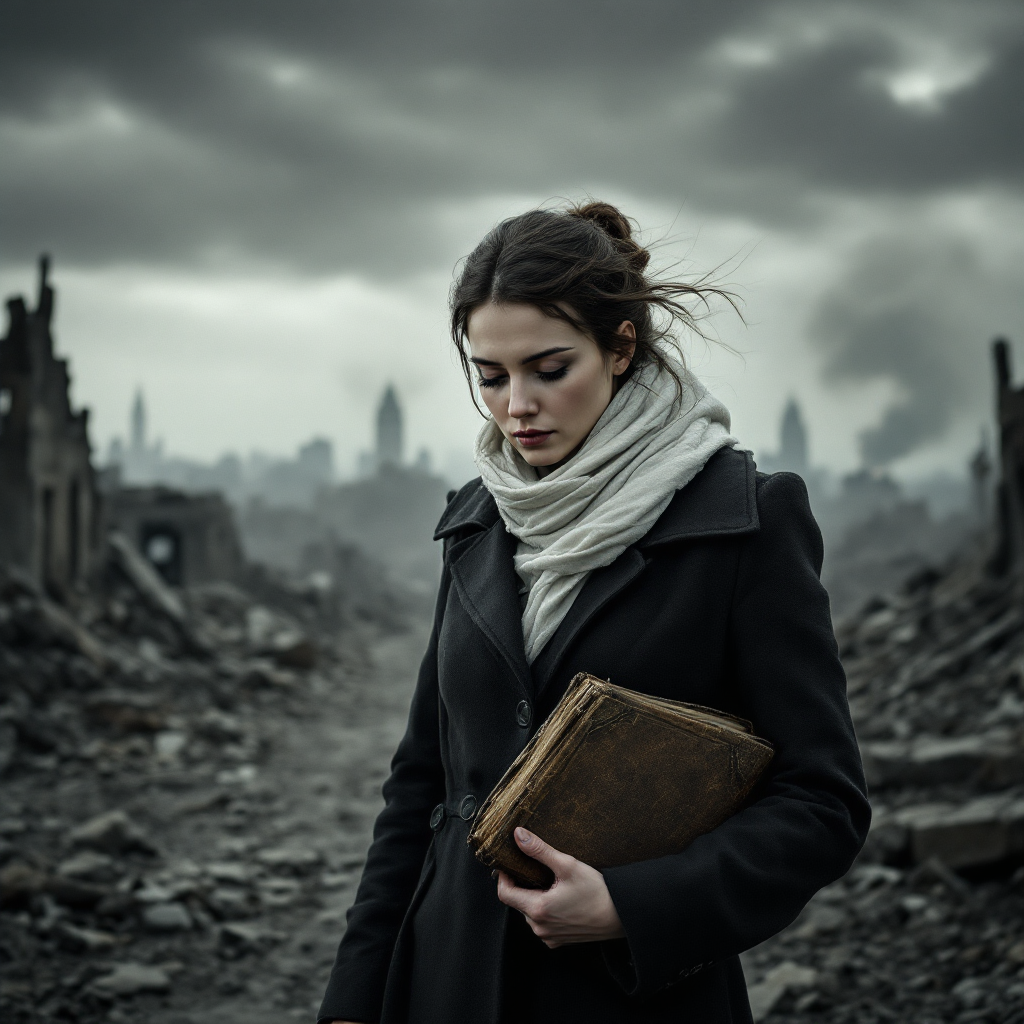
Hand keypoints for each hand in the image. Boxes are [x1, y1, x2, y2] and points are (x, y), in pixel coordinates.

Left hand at [495, 827, 625, 947]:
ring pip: (530, 913)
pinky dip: (545, 910)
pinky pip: (542, 924)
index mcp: (538, 909)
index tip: (510, 863)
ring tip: (550, 882)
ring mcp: (549, 937)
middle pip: (518, 902)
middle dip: (522, 884)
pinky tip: (560, 898)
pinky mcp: (559, 941)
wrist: (622, 915)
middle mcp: (540, 928)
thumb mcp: (567, 865)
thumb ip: (539, 850)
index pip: (505, 893)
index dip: (503, 876)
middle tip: (535, 868)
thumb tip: (518, 835)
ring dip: (534, 897)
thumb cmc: (598, 892)